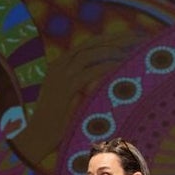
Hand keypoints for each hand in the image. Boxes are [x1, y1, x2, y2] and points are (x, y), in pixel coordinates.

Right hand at [10, 33, 140, 172]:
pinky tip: (123, 67)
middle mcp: (59, 66)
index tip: (130, 38)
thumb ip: (82, 86)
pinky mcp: (65, 88)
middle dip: (116, 39)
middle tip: (138, 39)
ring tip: (134, 52)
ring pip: (90, 54)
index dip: (109, 39)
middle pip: (91, 44)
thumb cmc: (55, 123)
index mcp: (59, 65)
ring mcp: (61, 76)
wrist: (37, 137)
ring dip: (113, 51)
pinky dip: (107, 67)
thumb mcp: (68, 98)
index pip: (87, 45)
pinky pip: (90, 72)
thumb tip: (106, 81)